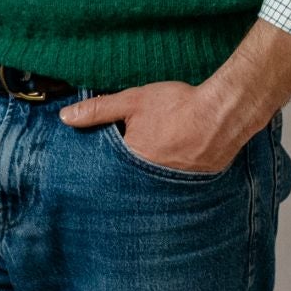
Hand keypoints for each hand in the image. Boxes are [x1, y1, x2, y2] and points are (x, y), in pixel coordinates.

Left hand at [58, 78, 240, 172]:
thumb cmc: (178, 106)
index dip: (103, 162)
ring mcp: (172, 188)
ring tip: (152, 158)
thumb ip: (98, 110)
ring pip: (149, 184)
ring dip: (146, 177)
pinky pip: (172, 187)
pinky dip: (168, 177)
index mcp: (130, 164)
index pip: (105, 170)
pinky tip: (172, 163)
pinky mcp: (191, 187)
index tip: (103, 155)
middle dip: (124, 172)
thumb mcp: (133, 102)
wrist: (225, 114)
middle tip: (130, 157)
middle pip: (127, 180)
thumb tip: (66, 117)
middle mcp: (149, 183)